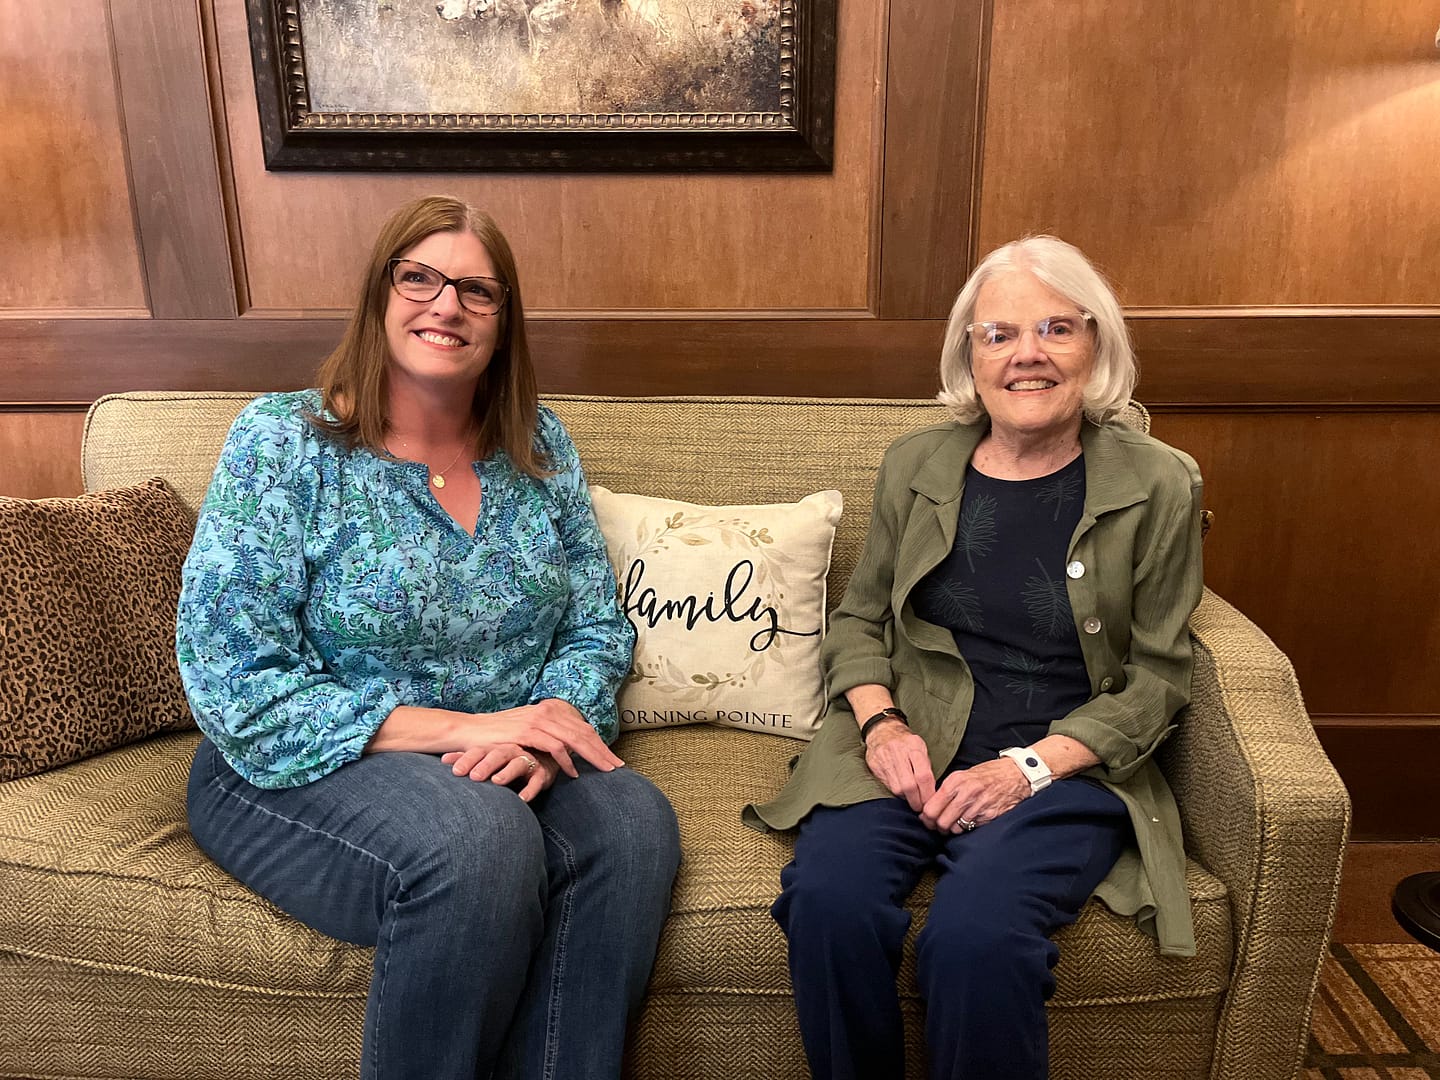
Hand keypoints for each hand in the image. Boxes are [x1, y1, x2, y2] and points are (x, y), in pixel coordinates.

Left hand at [442, 743, 559, 801]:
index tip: (454, 771)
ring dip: (507, 772)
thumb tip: (443, 759)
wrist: (544, 755)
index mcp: (496, 747)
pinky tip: (522, 798)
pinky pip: (537, 781)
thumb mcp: (489, 757)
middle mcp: (511, 751)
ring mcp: (528, 761)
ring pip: (518, 763)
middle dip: (486, 764)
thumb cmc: (509, 758)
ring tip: (497, 781)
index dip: (467, 759)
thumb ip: (468, 758)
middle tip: (474, 776)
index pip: (479, 750)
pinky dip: (531, 789)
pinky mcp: (542, 773)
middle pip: (498, 754)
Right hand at [458, 699, 622, 777]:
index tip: (613, 760)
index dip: (600, 744)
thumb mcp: (527, 732)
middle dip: (603, 751)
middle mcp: (546, 712)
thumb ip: (548, 736)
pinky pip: (554, 747)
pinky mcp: (527, 732)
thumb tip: (568, 749)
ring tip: (605, 771)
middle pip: (584, 732)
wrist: (468, 731)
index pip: (582, 727)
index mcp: (549, 710)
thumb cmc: (497, 736)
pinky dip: (566, 760)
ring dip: (592, 756)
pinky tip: (573, 773)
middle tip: (618, 768)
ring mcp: (537, 721)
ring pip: (574, 739)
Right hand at [863, 721, 935, 811]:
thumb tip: (933, 791)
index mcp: (914, 747)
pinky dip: (896, 793)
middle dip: (917, 801)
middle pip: (909, 785)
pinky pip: (887, 786)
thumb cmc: (906, 741)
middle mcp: (898, 752)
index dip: (928, 794)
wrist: (882, 730)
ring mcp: (884, 759)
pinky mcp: (874, 766)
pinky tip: (901, 794)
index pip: (924, 776)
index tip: (931, 803)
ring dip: (906, 799)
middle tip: (921, 808)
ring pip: (897, 789)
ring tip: (912, 801)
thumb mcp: (921, 747)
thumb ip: (926, 766)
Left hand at [920, 758, 1029, 833]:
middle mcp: (966, 793)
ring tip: (954, 823)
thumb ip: (947, 790)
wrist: (1016, 774)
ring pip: (955, 828)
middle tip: (939, 825)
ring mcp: (978, 806)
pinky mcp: (989, 816)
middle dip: (937, 826)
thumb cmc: (988, 774)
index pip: (931, 808)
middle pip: (941, 822)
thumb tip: (929, 806)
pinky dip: (967, 828)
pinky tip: (969, 821)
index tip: (927, 819)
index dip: (926, 817)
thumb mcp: (964, 775)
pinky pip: (970, 829)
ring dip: (952, 829)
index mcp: (955, 781)